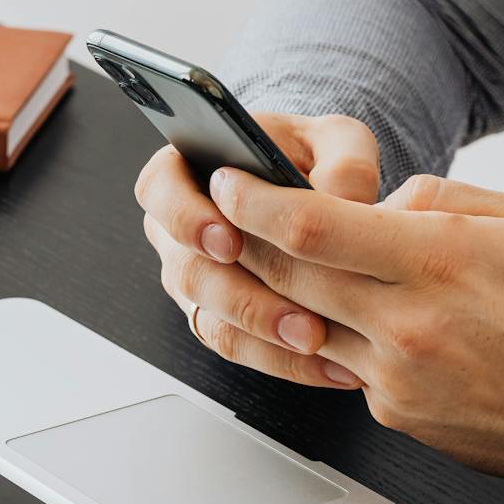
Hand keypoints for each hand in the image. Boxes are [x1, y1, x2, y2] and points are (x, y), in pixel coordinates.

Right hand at [134, 113, 380, 389]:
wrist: (332, 209)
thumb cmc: (320, 161)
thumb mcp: (339, 142)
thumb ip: (344, 161)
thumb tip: (343, 196)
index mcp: (188, 170)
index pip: (159, 190)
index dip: (185, 218)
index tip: (230, 241)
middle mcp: (181, 231)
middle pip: (187, 270)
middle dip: (240, 296)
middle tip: (288, 307)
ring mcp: (198, 280)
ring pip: (210, 317)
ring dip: (263, 333)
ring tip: (314, 337)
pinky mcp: (221, 320)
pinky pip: (238, 347)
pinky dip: (280, 358)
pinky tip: (325, 360)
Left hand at [209, 169, 503, 485]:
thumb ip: (436, 200)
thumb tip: (372, 204)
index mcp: (436, 260)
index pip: (312, 227)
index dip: (254, 202)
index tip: (228, 181)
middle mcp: (407, 322)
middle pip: (287, 277)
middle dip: (241, 243)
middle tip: (218, 216)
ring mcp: (396, 375)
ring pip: (301, 326)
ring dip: (273, 295)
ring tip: (266, 264)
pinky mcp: (394, 412)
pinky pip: (339, 366)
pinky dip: (329, 338)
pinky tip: (341, 318)